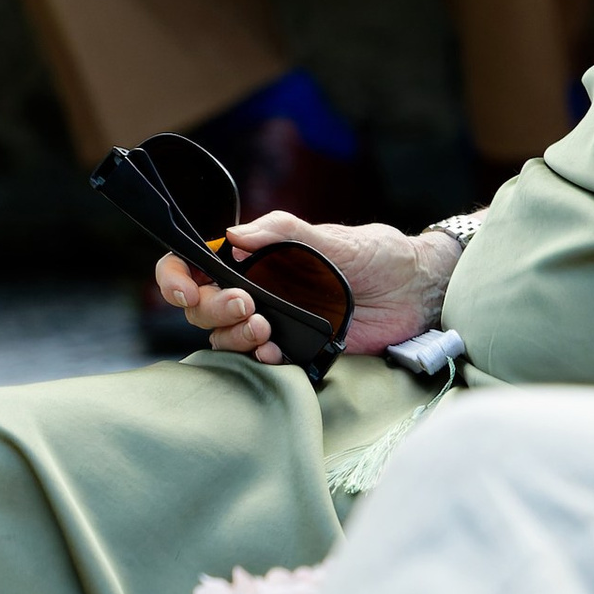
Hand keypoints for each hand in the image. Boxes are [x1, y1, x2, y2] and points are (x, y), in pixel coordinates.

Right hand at [156, 213, 458, 364]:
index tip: (183, 290)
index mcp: (257, 258)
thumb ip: (283, 233)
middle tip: (248, 305)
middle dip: (214, 308)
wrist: (417, 291)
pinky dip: (259, 357)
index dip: (175, 277)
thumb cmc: (378, 255)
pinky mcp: (297, 347)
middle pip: (203, 307)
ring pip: (225, 336)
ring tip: (264, 329)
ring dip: (234, 336)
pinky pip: (261, 359)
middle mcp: (258, 289)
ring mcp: (275, 320)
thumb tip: (234, 235)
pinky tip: (274, 350)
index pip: (196, 266)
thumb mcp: (332, 238)